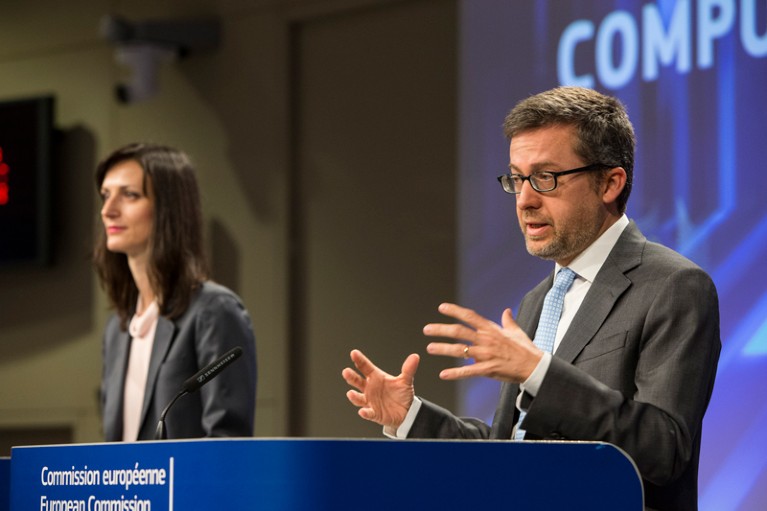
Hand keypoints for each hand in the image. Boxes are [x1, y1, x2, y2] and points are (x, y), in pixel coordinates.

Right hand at [342, 349, 419, 428]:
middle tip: (346, 371)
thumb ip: (408, 369)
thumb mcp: (405, 381)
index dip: (359, 360)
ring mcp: (370, 401)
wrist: (406, 412)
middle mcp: (370, 388)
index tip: (354, 353)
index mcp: (376, 377)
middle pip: (357, 381)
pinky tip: (363, 411)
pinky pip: (368, 413)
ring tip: (351, 393)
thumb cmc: (402, 394)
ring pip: (359, 398)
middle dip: (351, 377)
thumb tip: (415, 357)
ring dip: (354, 396)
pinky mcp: (374, 413)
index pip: (365, 367)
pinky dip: (365, 412)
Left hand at [423, 303, 542, 382]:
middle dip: (441, 329)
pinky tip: (443, 374)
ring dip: (443, 349)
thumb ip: (508, 321)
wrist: (534, 366)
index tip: (441, 308)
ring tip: (430, 348)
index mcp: (491, 329)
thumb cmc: (525, 349)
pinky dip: (455, 373)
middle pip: (459, 332)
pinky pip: (468, 371)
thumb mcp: (516, 331)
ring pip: (460, 350)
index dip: (455, 311)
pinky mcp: (488, 369)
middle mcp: (486, 340)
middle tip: (427, 329)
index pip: (470, 316)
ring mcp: (486, 354)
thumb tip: (506, 311)